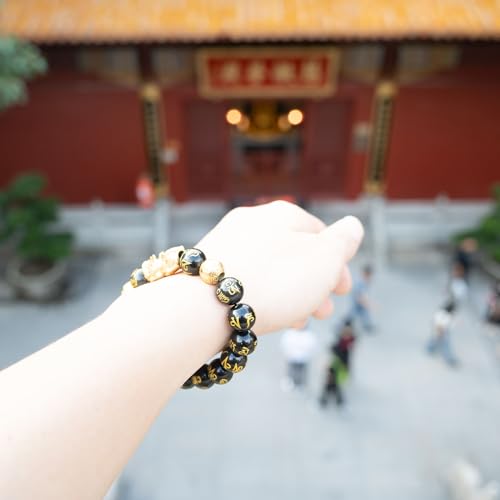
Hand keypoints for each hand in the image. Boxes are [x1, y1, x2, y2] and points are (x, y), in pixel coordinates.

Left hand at [197, 201, 362, 334]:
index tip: (343, 292)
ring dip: (291, 294)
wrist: (202, 305)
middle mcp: (252, 220)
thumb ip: (344, 241)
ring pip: (270, 269)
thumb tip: (353, 226)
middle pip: (294, 253)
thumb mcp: (324, 259)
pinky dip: (262, 296)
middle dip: (315, 285)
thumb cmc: (273, 281)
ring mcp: (227, 242)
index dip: (338, 264)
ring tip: (297, 322)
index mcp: (283, 213)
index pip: (321, 234)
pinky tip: (264, 317)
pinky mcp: (208, 267)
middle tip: (323, 312)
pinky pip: (245, 279)